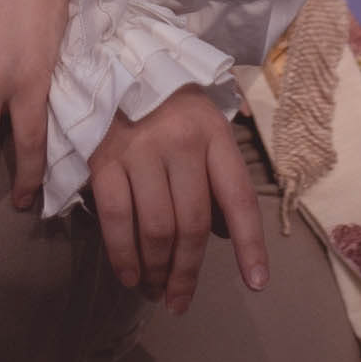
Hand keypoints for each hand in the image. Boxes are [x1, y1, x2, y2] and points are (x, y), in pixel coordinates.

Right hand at [89, 90, 269, 314]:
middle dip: (187, 273)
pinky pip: (115, 220)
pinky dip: (123, 256)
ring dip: (156, 270)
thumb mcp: (204, 126)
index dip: (250, 245)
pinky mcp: (103, 159)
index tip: (257, 284)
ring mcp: (139, 151)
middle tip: (181, 301)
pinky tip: (129, 276)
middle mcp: (181, 142)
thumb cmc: (166, 102)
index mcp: (214, 133)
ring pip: (155, 229)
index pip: (239, 198)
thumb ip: (216, 177)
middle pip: (192, 225)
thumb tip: (224, 237)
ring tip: (155, 291)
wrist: (112, 60)